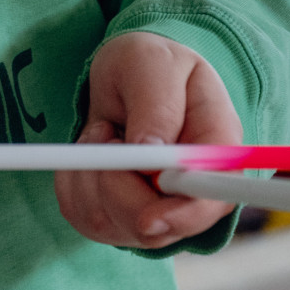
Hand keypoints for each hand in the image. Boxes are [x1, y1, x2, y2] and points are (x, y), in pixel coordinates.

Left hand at [55, 33, 241, 250]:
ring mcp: (157, 209)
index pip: (214, 202)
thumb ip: (157, 107)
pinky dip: (72, 182)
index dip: (184, 218)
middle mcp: (193, 190)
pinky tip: (91, 151)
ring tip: (105, 132)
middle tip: (108, 133)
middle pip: (154, 226)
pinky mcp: (119, 217)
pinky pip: (81, 217)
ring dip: (88, 174)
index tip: (148, 218)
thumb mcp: (152, 63)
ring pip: (109, 223)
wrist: (126, 77)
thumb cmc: (148, 65)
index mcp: (217, 150)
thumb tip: (153, 157)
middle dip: (114, 186)